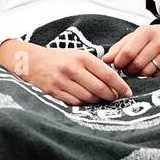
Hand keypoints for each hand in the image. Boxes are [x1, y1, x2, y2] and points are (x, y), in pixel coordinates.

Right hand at [0, 40, 132, 104]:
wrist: (31, 61)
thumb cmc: (59, 58)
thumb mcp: (78, 55)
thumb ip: (95, 66)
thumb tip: (115, 80)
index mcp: (82, 57)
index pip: (107, 74)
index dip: (120, 85)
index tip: (128, 92)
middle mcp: (72, 68)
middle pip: (100, 88)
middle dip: (111, 96)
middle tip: (115, 98)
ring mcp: (62, 81)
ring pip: (88, 97)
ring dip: (98, 101)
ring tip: (101, 99)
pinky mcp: (54, 92)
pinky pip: (75, 102)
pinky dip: (84, 104)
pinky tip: (87, 100)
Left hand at [102, 24, 159, 77]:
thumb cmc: (150, 37)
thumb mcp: (133, 38)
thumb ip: (118, 49)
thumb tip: (105, 60)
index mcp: (147, 32)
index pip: (128, 52)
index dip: (119, 62)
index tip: (117, 65)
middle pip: (138, 64)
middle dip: (128, 70)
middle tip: (127, 70)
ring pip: (148, 72)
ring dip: (139, 74)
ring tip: (138, 69)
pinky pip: (159, 76)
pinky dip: (151, 75)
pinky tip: (150, 69)